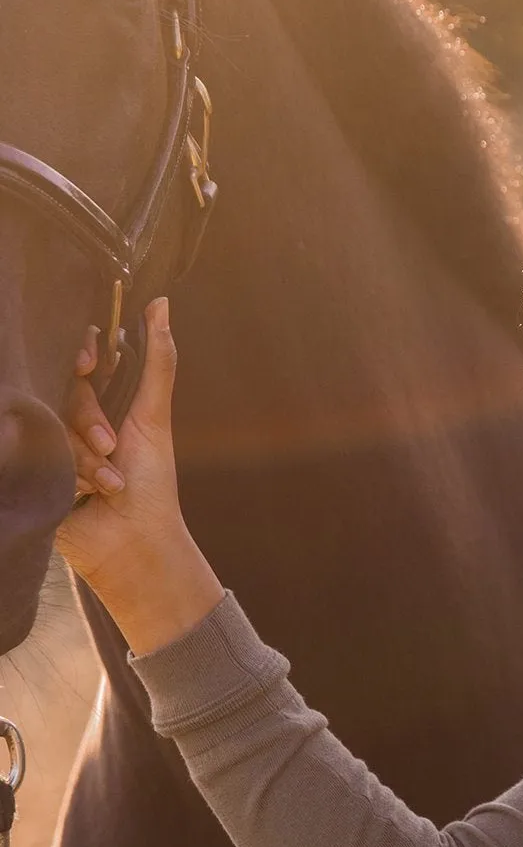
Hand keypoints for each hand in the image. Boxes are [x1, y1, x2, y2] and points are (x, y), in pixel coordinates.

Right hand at [56, 297, 223, 655]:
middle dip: (91, 422)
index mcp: (105, 398)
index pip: (83, 357)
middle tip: (112, 447)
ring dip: (85, 457)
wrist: (132, 542)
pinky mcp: (36, 469)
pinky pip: (38, 453)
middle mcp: (75, 416)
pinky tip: (85, 494)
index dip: (83, 352)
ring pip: (53, 424)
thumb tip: (160, 303)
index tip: (92, 362)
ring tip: (109, 483)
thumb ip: (158, 360)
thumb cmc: (151, 482)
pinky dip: (69, 474)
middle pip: (67, 392)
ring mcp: (53, 443)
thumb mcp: (154, 416)